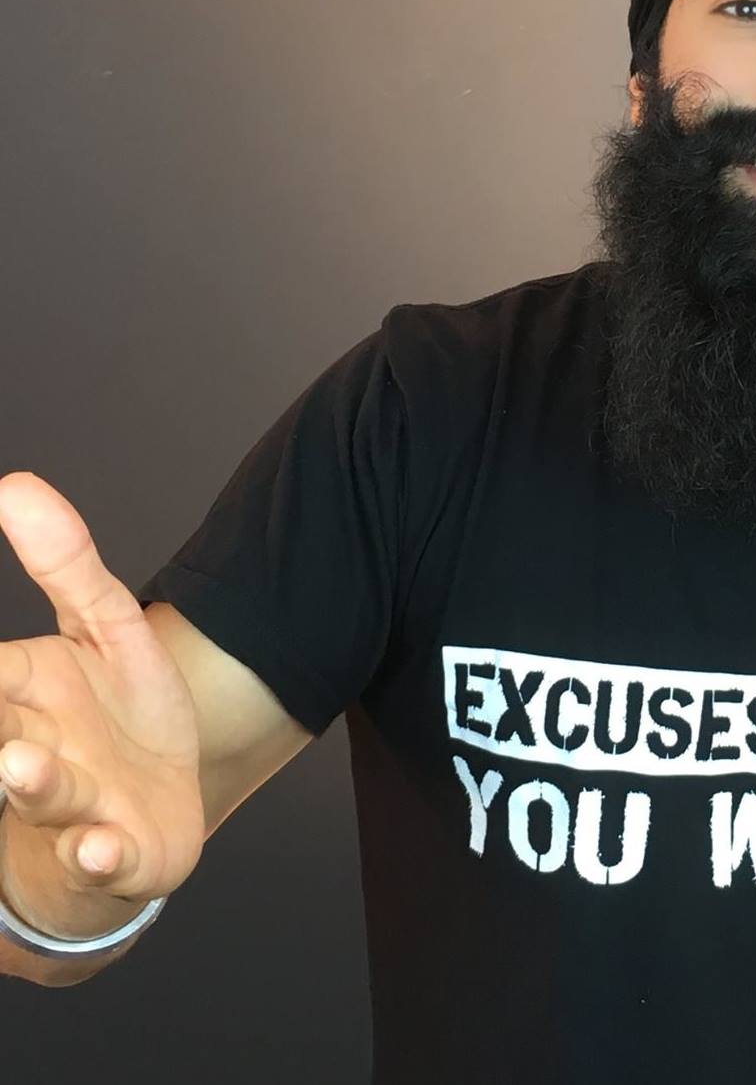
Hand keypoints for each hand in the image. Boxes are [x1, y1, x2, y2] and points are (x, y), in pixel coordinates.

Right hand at [0, 471, 203, 934]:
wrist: (155, 809)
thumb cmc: (115, 716)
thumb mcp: (103, 628)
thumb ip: (64, 562)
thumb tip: (13, 483)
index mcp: (17, 694)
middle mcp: (30, 753)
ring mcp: (74, 808)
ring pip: (44, 794)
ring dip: (29, 781)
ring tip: (18, 764)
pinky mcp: (121, 851)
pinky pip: (104, 858)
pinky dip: (98, 855)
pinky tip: (98, 846)